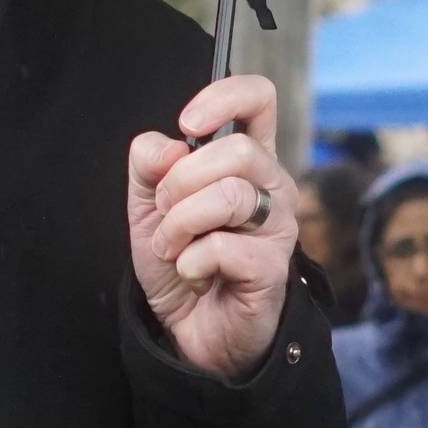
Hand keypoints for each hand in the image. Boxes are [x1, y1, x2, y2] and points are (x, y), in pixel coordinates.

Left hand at [128, 75, 297, 379]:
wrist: (189, 329)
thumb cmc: (180, 259)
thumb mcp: (148, 206)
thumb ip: (149, 165)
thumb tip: (169, 145)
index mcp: (247, 159)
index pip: (259, 99)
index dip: (224, 97)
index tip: (188, 122)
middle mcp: (273, 185)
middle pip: (239, 149)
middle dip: (181, 182)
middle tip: (165, 214)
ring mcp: (279, 226)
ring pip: (230, 195)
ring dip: (181, 224)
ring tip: (174, 247)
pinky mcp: (273, 267)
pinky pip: (224, 246)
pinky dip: (191, 261)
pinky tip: (194, 274)